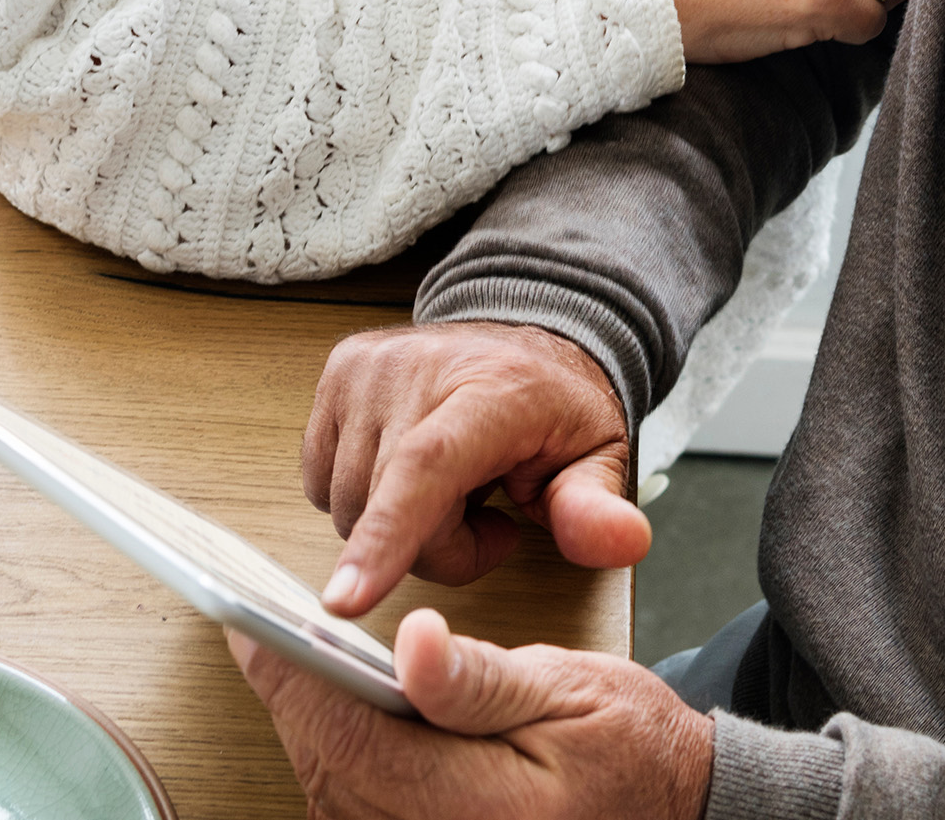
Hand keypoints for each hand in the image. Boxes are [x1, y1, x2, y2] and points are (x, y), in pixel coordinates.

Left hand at [231, 610, 713, 819]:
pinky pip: (351, 804)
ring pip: (329, 787)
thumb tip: (413, 646)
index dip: (295, 678)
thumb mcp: (572, 693)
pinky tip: (331, 706)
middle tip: (255, 622)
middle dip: (290, 692)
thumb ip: (482, 678)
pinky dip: (336, 753)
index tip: (254, 623)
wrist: (672, 812)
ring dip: (308, 721)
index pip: (353, 741)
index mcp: (479, 809)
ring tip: (284, 652)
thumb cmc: (631, 751)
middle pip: (327, 766)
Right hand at [305, 322, 644, 616]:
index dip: (385, 538)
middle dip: (435, 549)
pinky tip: (410, 474)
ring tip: (453, 491)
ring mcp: (368, 369)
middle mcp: (416, 368)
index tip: (346, 602)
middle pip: (386, 507)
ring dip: (395, 528)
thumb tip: (622, 543)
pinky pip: (322, 482)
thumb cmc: (557, 407)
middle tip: (488, 521)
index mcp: (490, 388)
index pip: (425, 467)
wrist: (526, 341)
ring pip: (347, 505)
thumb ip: (597, 507)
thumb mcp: (600, 458)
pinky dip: (363, 500)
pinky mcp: (336, 375)